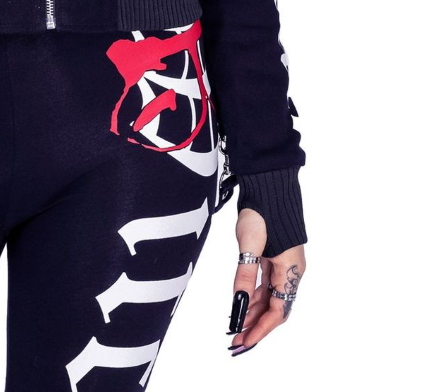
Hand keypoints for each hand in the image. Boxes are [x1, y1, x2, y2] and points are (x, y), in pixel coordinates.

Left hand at [227, 207, 305, 356]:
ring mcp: (283, 264)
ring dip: (254, 312)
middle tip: (236, 340)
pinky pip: (266, 283)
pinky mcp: (274, 256)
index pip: (277, 311)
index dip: (261, 328)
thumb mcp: (249, 244)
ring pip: (270, 296)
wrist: (268, 184)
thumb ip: (245, 274)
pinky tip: (242, 303)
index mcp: (291, 270)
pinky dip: (254, 295)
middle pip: (275, 307)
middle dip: (257, 325)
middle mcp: (291, 271)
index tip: (244, 341)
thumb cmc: (261, 211)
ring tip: (235, 326)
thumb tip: (238, 303)